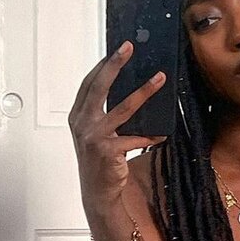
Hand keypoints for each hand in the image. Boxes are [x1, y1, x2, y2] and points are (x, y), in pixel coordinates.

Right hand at [68, 40, 167, 209]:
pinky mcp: (109, 150)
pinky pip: (136, 138)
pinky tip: (162, 134)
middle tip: (129, 48)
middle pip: (100, 87)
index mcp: (77, 116)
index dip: (104, 65)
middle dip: (115, 65)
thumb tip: (128, 89)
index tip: (119, 49)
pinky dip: (151, 136)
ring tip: (160, 78)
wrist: (97, 192)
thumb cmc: (98, 161)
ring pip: (123, 108)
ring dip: (144, 91)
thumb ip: (103, 114)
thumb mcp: (95, 134)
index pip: (89, 84)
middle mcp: (82, 124)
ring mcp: (94, 137)